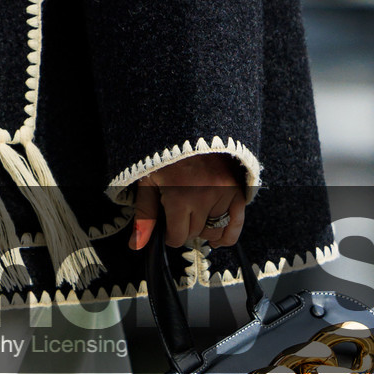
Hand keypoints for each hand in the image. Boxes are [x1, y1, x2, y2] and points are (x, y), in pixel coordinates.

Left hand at [130, 154, 245, 253]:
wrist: (191, 128)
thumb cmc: (165, 155)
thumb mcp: (148, 182)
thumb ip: (145, 216)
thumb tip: (136, 246)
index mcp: (180, 197)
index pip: (177, 237)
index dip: (170, 235)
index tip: (167, 226)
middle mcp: (204, 198)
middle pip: (195, 234)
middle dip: (185, 230)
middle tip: (179, 215)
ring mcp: (223, 194)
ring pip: (214, 230)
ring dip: (204, 230)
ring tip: (195, 219)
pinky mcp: (236, 189)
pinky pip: (237, 222)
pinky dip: (229, 235)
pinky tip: (219, 239)